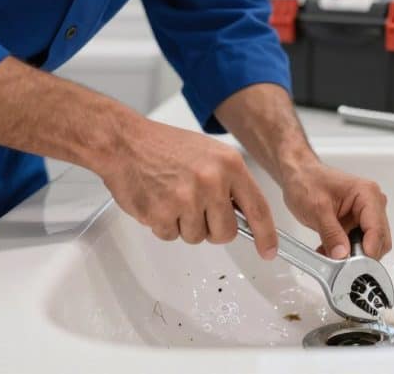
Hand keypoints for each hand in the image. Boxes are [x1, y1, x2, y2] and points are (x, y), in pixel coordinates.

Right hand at [95, 118, 277, 259]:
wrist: (125, 142)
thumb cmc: (164, 147)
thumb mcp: (210, 154)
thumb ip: (230, 182)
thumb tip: (243, 214)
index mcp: (229, 165)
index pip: (257, 208)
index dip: (265, 235)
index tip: (268, 251)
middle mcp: (212, 182)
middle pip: (226, 232)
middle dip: (213, 229)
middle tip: (197, 210)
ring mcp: (188, 198)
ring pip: (197, 237)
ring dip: (184, 225)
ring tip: (172, 197)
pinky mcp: (163, 213)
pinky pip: (171, 236)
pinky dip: (163, 225)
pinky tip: (158, 201)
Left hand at [280, 162, 391, 260]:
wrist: (299, 175)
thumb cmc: (307, 182)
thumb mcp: (317, 209)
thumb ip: (331, 233)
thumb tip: (342, 255)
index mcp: (368, 194)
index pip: (377, 230)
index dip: (368, 251)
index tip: (355, 267)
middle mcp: (372, 203)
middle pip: (379, 240)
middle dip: (362, 256)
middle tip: (342, 265)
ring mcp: (366, 214)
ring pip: (370, 245)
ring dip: (353, 255)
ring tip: (332, 257)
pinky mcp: (358, 222)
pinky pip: (359, 243)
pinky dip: (347, 252)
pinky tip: (331, 252)